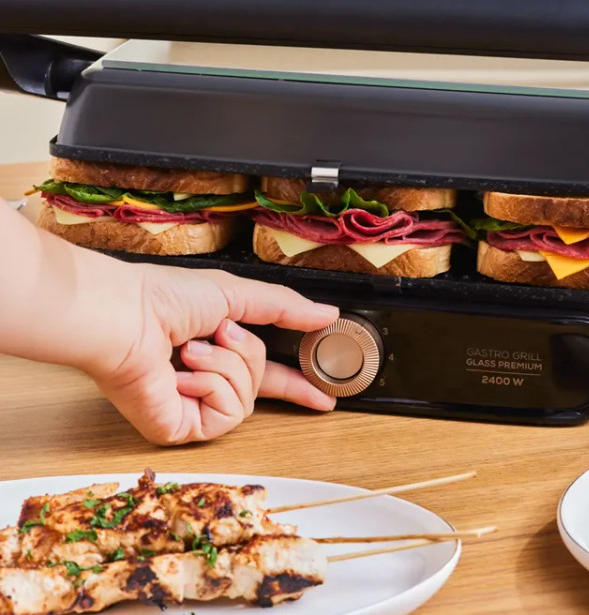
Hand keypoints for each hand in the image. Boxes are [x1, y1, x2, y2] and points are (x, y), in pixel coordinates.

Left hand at [91, 265, 339, 445]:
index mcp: (218, 349)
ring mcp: (195, 406)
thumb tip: (328, 315)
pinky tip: (182, 374)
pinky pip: (227, 414)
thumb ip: (286, 307)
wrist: (126, 318)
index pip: (266, 373)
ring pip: (248, 398)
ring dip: (226, 364)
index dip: (296, 384)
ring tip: (192, 348)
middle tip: (223, 332)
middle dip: (250, 355)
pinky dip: (210, 385)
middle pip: (262, 382)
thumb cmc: (167, 298)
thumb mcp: (238, 294)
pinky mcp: (183, 428)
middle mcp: (206, 380)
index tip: (324, 395)